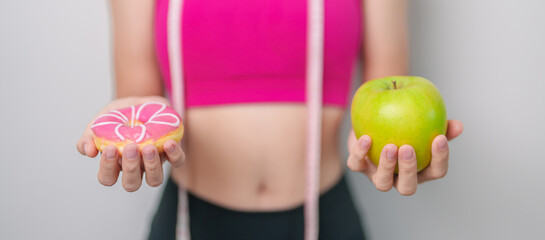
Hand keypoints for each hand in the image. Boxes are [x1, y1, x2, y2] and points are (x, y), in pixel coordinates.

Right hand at [76, 96, 185, 191]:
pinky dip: (175, 155)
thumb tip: (88, 151)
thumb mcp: (101, 120)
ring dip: (152, 166)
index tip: (110, 148)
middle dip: (131, 168)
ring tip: (149, 147)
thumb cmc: (120, 115)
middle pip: (131, 184)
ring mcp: (155, 163)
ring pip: (155, 180)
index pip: (107, 177)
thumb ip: (89, 136)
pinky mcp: (173, 154)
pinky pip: (177, 162)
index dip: (108, 168)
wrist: (143, 101)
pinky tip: (169, 143)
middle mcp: (136, 168)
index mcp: (116, 163)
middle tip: (131, 148)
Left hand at [347, 120, 463, 195]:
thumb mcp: (422, 122)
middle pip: (407, 187)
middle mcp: (399, 178)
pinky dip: (360, 153)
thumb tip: (458, 126)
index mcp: (420, 170)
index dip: (440, 159)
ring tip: (390, 146)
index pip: (436, 172)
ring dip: (386, 166)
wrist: (373, 118)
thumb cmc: (404, 123)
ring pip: (382, 183)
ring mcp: (377, 175)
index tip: (439, 138)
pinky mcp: (359, 166)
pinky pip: (357, 164)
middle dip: (408, 170)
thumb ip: (440, 124)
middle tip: (408, 149)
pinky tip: (366, 138)